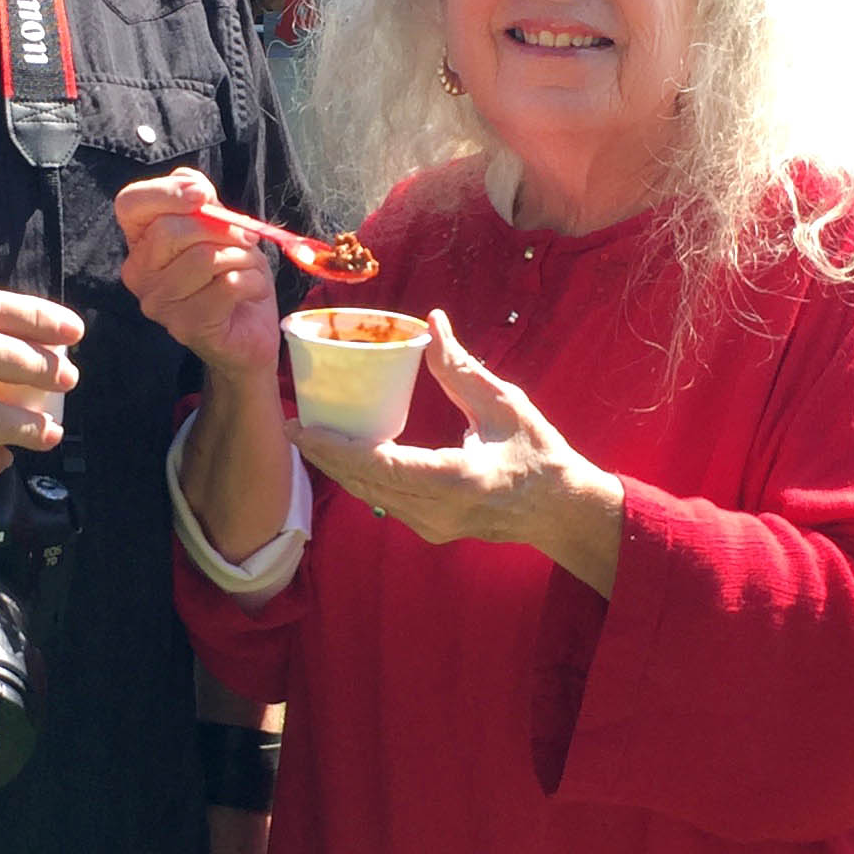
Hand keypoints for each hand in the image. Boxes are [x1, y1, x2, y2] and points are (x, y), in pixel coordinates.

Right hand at [115, 168, 281, 380]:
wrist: (251, 330)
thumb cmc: (231, 274)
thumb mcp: (219, 228)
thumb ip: (202, 201)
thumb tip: (194, 187)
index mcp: (140, 242)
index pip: (129, 204)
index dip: (165, 192)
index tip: (204, 195)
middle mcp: (139, 274)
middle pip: (169, 230)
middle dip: (220, 228)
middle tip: (247, 238)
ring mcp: (158, 303)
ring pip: (203, 258)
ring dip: (241, 257)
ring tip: (248, 269)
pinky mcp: (187, 326)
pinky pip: (226, 285)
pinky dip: (252, 281)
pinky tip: (251, 290)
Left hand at [292, 310, 625, 593]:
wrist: (560, 510)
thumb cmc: (539, 453)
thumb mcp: (506, 404)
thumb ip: (463, 368)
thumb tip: (432, 323)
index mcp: (456, 479)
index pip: (379, 465)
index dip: (334, 448)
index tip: (300, 427)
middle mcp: (436, 511)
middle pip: (363, 483)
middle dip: (324, 455)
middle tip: (293, 425)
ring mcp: (431, 526)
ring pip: (369, 496)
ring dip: (338, 468)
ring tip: (309, 438)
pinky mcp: (429, 529)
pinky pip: (383, 501)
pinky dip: (360, 477)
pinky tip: (343, 456)